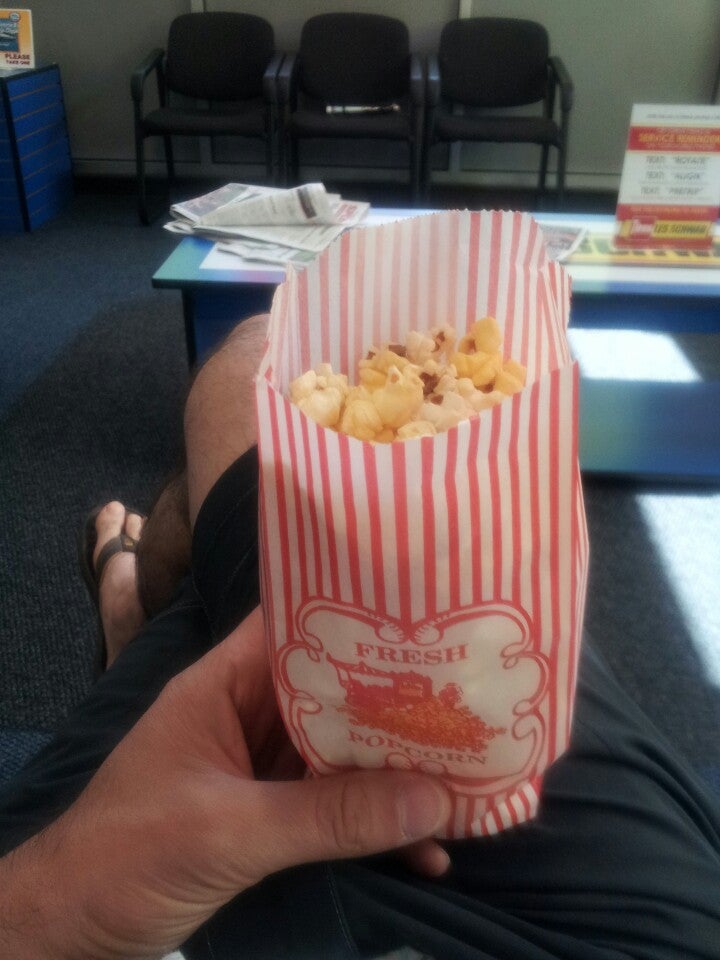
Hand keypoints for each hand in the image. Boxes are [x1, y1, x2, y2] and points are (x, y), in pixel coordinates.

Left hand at [1, 607, 451, 959]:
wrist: (71, 930)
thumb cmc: (129, 856)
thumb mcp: (228, 831)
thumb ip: (328, 816)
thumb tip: (433, 797)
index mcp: (224, 686)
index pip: (293, 624)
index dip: (354, 613)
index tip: (425, 615)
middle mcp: (247, 715)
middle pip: (333, 691)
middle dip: (396, 700)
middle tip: (472, 700)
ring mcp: (259, 768)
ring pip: (340, 752)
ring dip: (396, 767)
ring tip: (469, 774)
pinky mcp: (268, 816)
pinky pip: (333, 807)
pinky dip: (375, 822)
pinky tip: (426, 847)